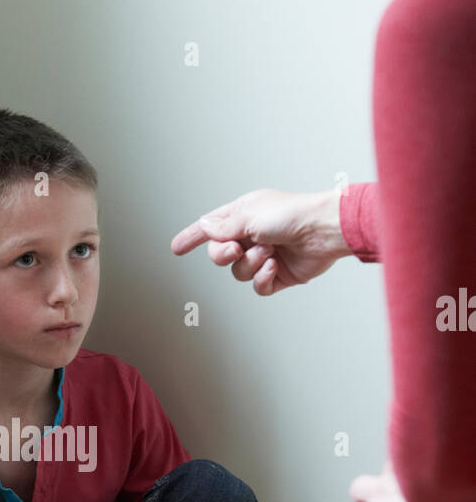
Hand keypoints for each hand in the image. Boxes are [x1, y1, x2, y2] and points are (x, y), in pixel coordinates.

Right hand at [171, 188, 350, 295]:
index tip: (176, 248)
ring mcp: (265, 256)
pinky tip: (274, 267)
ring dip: (250, 264)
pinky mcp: (279, 275)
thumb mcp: (250, 216)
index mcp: (243, 216)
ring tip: (269, 253)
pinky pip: (258, 287)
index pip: (210, 228)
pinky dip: (263, 279)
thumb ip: (223, 227)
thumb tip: (204, 227)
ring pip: (238, 273)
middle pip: (219, 255)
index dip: (192, 237)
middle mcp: (252, 236)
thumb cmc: (292, 214)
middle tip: (236, 248)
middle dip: (224, 255)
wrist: (324, 231)